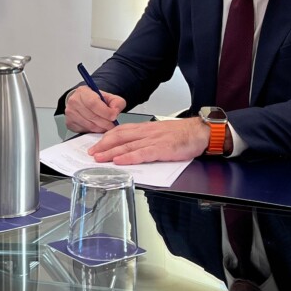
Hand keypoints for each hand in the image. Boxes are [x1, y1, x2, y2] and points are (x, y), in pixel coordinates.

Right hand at [64, 85, 124, 132]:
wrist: (81, 102)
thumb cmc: (94, 99)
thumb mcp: (108, 96)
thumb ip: (116, 102)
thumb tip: (115, 111)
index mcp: (83, 92)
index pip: (93, 103)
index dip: (105, 112)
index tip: (114, 116)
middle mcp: (74, 101)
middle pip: (92, 116)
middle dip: (106, 123)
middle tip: (112, 125)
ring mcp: (70, 113)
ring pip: (89, 125)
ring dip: (101, 128)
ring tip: (106, 126)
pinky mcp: (70, 123)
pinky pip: (85, 130)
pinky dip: (94, 131)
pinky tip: (97, 127)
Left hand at [87, 117, 209, 164]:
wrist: (199, 132)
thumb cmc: (181, 134)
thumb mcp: (159, 132)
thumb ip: (145, 138)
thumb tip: (130, 146)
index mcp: (145, 128)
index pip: (121, 131)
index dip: (106, 138)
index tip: (96, 145)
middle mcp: (146, 133)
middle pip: (120, 138)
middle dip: (103, 145)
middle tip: (91, 153)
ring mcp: (153, 140)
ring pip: (128, 146)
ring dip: (111, 153)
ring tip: (99, 158)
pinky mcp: (162, 149)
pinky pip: (142, 154)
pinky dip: (129, 157)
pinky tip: (120, 161)